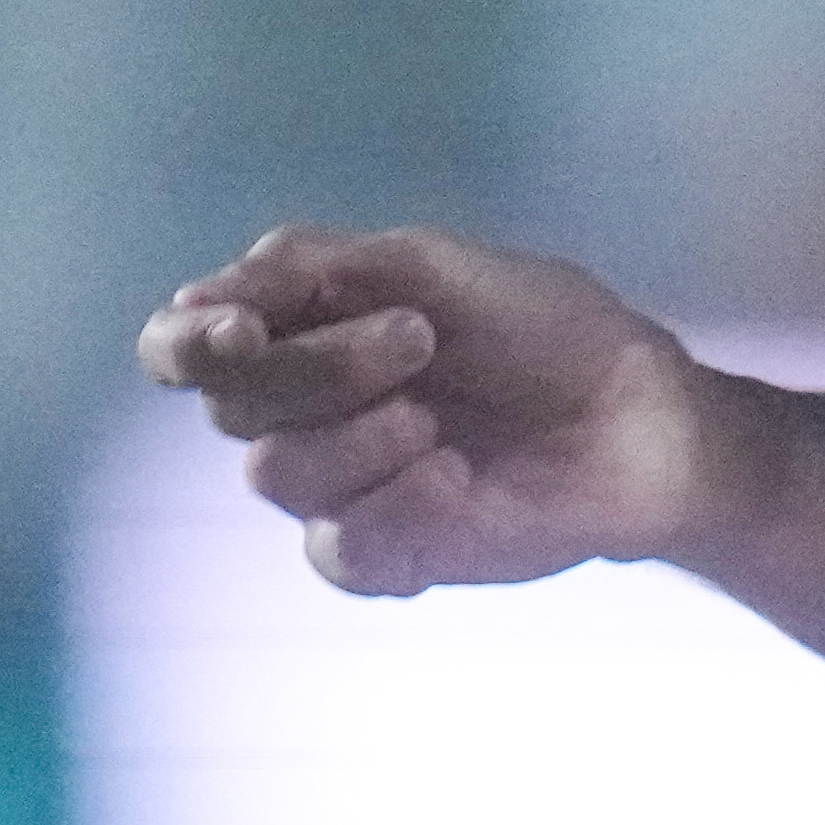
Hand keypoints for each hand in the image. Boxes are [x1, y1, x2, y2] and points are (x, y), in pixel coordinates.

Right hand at [135, 223, 716, 596]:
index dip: (187, 340)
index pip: (183, 345)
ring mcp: (340, 489)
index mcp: (299, 333)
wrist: (641, 413)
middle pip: (231, 403)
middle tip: (419, 336)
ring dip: (361, 434)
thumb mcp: (441, 268)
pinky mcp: (385, 556)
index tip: (239, 324)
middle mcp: (302, 413)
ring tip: (442, 418)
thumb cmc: (545, 328)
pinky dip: (395, 507)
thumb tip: (212, 289)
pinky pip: (338, 548)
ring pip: (277, 473)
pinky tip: (455, 481)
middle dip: (320, 365)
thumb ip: (325, 268)